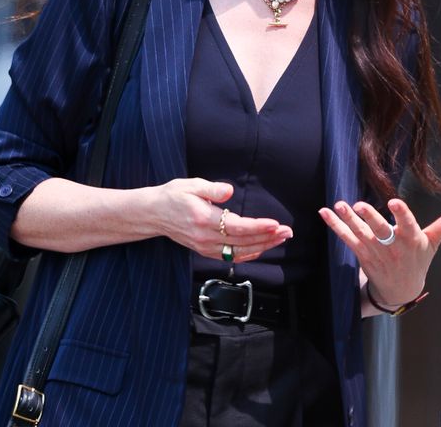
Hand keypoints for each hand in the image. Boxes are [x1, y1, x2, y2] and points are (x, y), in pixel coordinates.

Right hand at [154, 178, 291, 262]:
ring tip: (281, 238)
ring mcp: (205, 247)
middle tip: (287, 231)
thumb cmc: (173, 196)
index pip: (236, 227)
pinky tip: (262, 248)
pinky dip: (248, 254)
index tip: (275, 224)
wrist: (153, 214)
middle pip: (242, 242)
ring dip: (262, 246)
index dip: (258, 227)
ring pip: (239, 251)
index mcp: (203, 219)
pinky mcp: (205, 250)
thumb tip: (229, 191)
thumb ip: (212, 190)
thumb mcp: (191, 185)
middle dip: (267, 237)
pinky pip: (230, 256)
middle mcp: (205, 237)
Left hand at [319, 198, 440, 308]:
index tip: (394, 202)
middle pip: (380, 230)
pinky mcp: (361, 254)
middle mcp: (392, 246)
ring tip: (339, 205)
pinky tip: (325, 213)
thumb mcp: (433, 245)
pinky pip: (347, 238)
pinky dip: (335, 226)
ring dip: (348, 219)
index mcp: (411, 239)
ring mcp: (375, 251)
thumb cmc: (418, 260)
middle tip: (359, 205)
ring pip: (360, 233)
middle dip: (369, 218)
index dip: (401, 214)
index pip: (407, 224)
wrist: (400, 290)